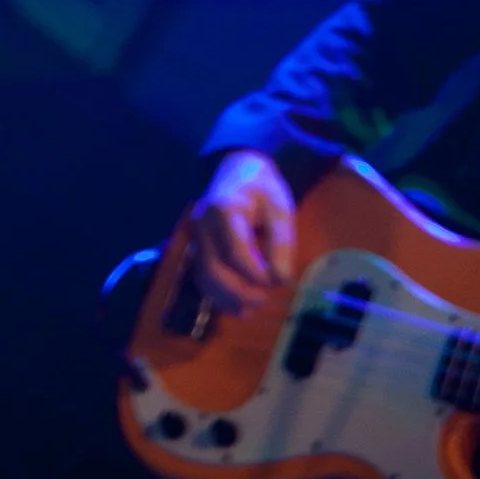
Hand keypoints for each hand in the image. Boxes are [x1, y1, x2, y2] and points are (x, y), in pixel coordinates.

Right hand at [185, 152, 296, 313]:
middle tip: (266, 298)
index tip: (280, 281)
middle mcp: (203, 224)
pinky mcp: (198, 247)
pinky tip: (239, 308)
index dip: (258, 275)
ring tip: (254, 306)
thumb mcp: (280, 207)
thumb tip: (281, 280)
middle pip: (215, 269)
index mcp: (224, 209)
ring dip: (229, 299)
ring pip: (205, 277)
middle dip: (242, 292)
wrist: (237, 169)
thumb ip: (282, 242)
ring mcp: (197, 236)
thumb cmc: (262, 189)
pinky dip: (219, 297)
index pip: (236, 252)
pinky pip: (202, 278)